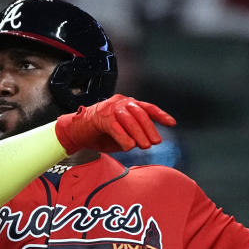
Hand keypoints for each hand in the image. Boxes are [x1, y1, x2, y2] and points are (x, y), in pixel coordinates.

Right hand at [54, 94, 175, 153]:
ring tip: (144, 146)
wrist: (76, 132)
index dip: (160, 115)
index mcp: (127, 104)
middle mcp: (120, 102)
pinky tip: (129, 146)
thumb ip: (134, 136)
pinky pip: (115, 126)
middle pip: (140, 113)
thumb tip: (146, 143)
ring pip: (129, 118)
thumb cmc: (100, 134)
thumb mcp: (122, 135)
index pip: (147, 107)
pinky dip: (124, 137)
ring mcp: (109, 108)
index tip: (172, 123)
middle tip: (154, 142)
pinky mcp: (100, 117)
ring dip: (139, 133)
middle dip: (149, 129)